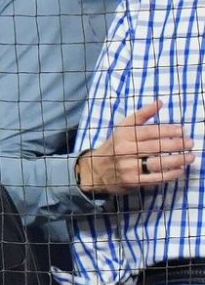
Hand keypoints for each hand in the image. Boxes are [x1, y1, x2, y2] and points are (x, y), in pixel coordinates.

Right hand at [76, 101, 193, 194]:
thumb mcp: (122, 128)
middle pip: (155, 147)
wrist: (95, 171)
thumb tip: (160, 102)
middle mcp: (125, 151)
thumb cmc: (114, 147)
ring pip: (156, 163)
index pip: (149, 131)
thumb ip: (142, 115)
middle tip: (190, 143)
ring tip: (190, 157)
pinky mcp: (132, 182)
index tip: (182, 130)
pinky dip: (169, 175)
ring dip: (176, 160)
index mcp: (123, 136)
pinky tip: (180, 171)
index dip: (167, 130)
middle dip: (176, 145)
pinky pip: (154, 178)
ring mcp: (128, 168)